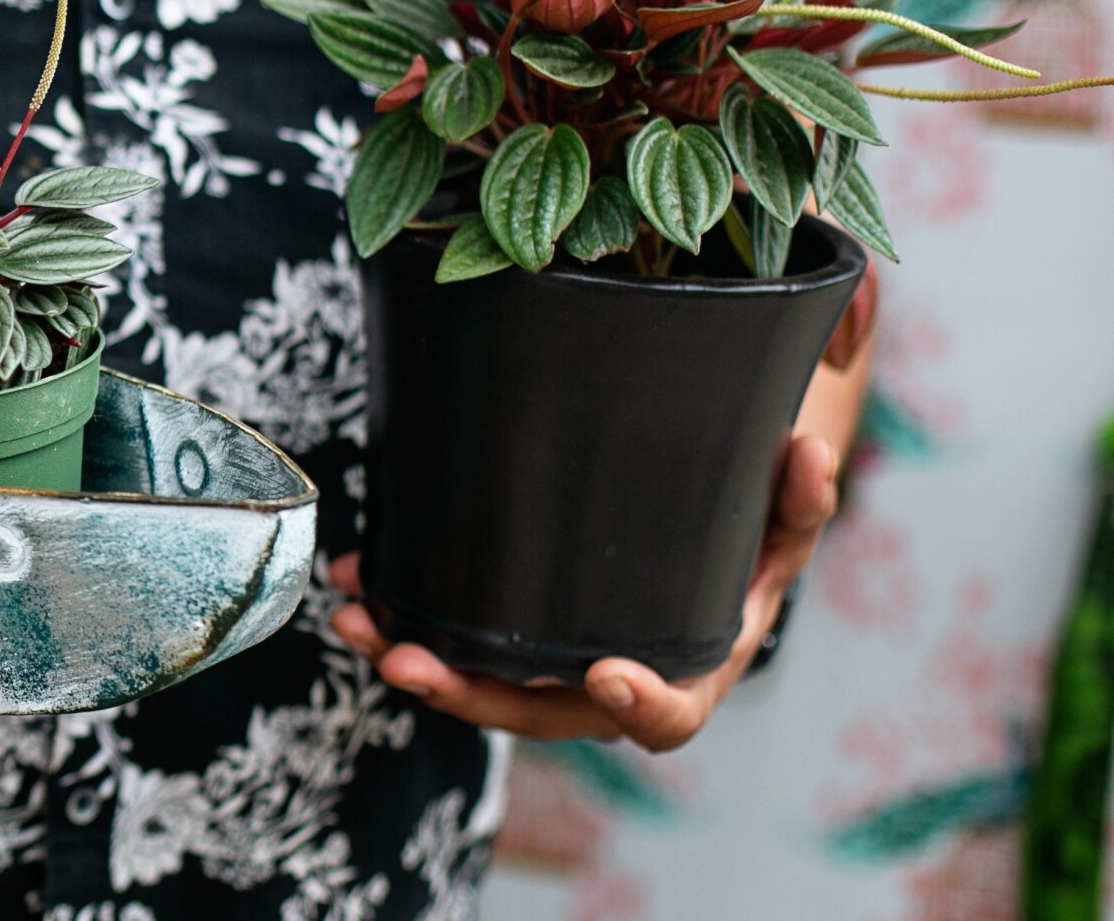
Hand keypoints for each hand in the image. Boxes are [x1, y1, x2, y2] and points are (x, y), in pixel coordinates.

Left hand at [329, 433, 840, 750]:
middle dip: (464, 690)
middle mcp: (616, 677)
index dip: (639, 705)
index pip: (669, 714)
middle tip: (403, 657)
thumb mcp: (786, 512)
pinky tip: (352, 579)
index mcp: (690, 664)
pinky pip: (453, 635)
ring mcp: (556, 657)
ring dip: (411, 655)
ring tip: (353, 618)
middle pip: (536, 710)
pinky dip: (401, 610)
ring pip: (479, 680)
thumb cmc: (747, 522)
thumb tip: (811, 450)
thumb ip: (801, 493)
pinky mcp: (510, 625)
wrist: (706, 517)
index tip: (602, 674)